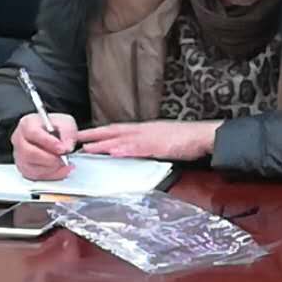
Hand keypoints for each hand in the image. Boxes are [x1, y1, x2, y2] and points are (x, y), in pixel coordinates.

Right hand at [11, 112, 77, 179]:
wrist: (52, 133)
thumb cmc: (55, 126)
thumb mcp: (66, 122)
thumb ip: (68, 132)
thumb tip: (67, 147)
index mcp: (27, 124)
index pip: (33, 133)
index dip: (49, 143)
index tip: (62, 148)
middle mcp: (19, 140)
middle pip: (29, 153)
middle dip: (50, 158)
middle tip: (65, 158)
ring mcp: (19, 155)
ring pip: (30, 167)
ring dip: (51, 168)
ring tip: (65, 163)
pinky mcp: (24, 167)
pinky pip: (34, 175)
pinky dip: (50, 175)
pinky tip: (61, 169)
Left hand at [77, 120, 220, 161]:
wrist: (206, 135)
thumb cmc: (187, 138)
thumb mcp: (163, 139)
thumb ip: (146, 144)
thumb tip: (130, 150)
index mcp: (146, 129)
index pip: (118, 129)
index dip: (99, 131)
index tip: (82, 135)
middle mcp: (146, 130)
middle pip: (115, 131)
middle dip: (94, 134)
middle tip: (75, 138)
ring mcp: (152, 137)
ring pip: (124, 139)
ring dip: (105, 143)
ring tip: (88, 148)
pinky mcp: (161, 145)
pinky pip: (140, 148)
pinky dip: (126, 150)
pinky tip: (115, 152)